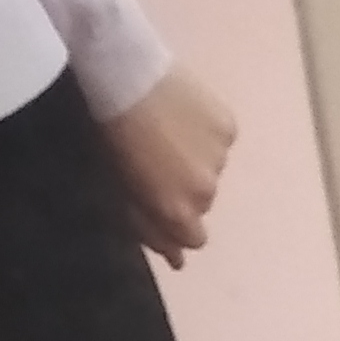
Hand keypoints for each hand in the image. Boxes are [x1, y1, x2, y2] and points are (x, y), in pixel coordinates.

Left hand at [101, 65, 236, 266]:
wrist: (127, 78)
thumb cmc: (111, 140)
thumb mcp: (122, 190)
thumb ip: (150, 227)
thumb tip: (178, 262)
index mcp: (180, 210)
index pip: (194, 239)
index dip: (176, 226)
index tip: (159, 204)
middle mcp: (207, 190)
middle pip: (202, 202)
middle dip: (184, 190)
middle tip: (158, 162)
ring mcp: (222, 156)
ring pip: (212, 170)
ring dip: (196, 160)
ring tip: (168, 133)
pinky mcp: (228, 125)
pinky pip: (220, 140)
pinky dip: (205, 134)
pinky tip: (182, 115)